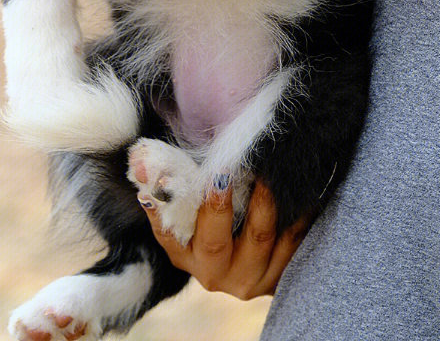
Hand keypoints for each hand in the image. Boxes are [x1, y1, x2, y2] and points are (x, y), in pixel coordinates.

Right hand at [140, 180, 307, 298]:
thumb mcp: (185, 203)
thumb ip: (164, 179)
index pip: (168, 233)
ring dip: (265, 202)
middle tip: (226, 168)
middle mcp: (213, 274)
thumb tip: (139, 159)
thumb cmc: (210, 215)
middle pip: (215, 243)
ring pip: (259, 240)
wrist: (250, 258)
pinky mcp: (278, 278)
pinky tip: (300, 188)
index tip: (172, 175)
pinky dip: (296, 214)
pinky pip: (291, 244)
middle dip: (220, 204)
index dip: (170, 204)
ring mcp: (248, 279)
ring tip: (267, 170)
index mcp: (183, 254)